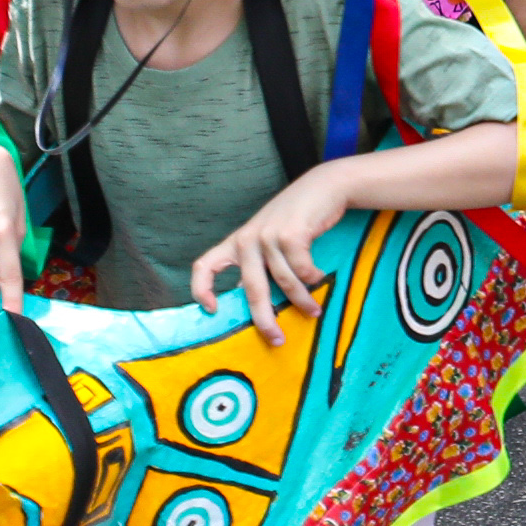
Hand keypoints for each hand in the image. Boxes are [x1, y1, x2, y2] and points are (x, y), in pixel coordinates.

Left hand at [191, 164, 353, 319]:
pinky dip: (313, 278)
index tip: (211, 310)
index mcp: (237, 242)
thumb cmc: (297, 215)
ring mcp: (268, 236)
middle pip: (251, 290)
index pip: (204, 266)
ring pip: (283, 282)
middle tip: (277, 339)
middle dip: (264, 319)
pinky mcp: (291, 234)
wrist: (324, 186)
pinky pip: (302, 269)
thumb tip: (250, 296)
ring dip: (302, 301)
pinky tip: (321, 277)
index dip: (201, 290)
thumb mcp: (270, 237)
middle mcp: (248, 240)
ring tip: (314, 311)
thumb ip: (258, 262)